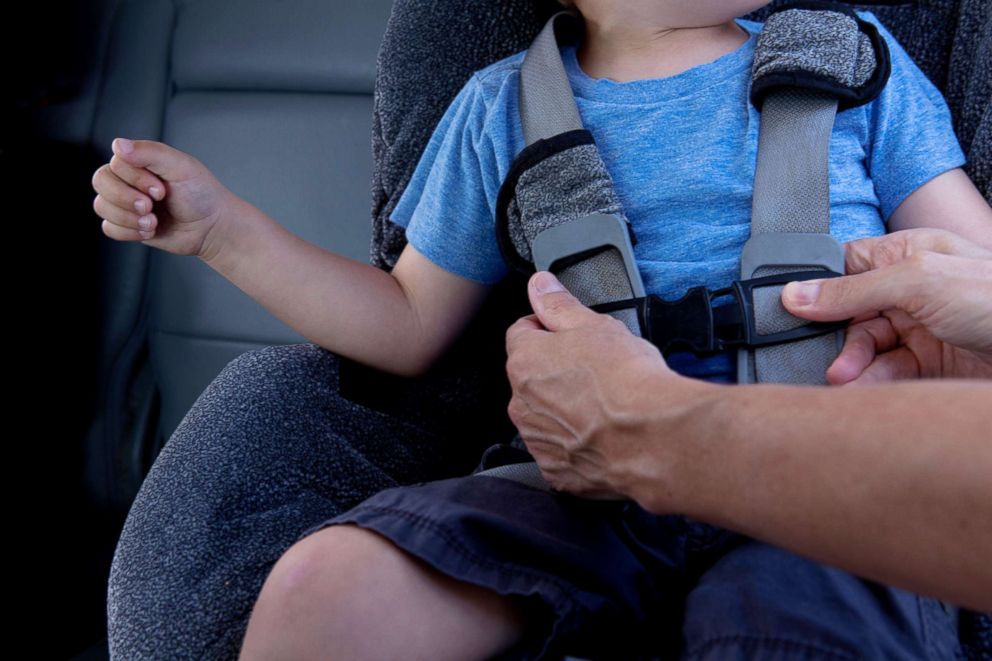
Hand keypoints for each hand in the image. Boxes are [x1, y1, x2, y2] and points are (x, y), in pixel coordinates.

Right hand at [92, 137, 237, 258]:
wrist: (212, 228)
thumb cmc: (201, 194)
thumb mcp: (182, 167)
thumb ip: (151, 152)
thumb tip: (118, 145)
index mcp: (140, 161)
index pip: (115, 163)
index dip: (134, 178)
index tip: (161, 190)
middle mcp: (129, 179)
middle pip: (101, 182)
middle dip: (125, 198)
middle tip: (151, 206)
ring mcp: (126, 203)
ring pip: (101, 206)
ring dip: (128, 217)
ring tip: (153, 222)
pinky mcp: (128, 225)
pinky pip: (108, 228)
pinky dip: (127, 232)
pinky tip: (149, 230)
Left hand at [505, 272, 705, 501]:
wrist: (653, 438)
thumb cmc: (627, 381)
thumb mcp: (595, 325)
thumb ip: (559, 305)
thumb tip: (539, 285)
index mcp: (524, 361)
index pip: (522, 333)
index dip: (548, 329)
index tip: (569, 334)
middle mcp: (521, 404)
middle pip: (532, 378)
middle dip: (557, 372)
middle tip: (596, 371)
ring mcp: (538, 441)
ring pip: (545, 416)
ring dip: (565, 409)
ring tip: (604, 405)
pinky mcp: (557, 472)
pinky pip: (561, 452)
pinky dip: (577, 444)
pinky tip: (604, 435)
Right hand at [782, 229, 991, 383]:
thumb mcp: (917, 281)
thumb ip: (852, 289)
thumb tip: (796, 294)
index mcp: (906, 254)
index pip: (844, 267)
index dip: (817, 289)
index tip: (791, 311)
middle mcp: (911, 289)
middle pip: (849, 313)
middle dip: (835, 337)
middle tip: (826, 357)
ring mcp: (920, 327)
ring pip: (865, 347)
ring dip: (850, 364)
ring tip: (843, 380)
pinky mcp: (930, 363)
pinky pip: (886, 373)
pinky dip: (871, 382)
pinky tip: (863, 389)